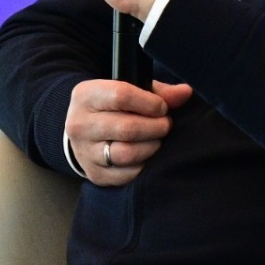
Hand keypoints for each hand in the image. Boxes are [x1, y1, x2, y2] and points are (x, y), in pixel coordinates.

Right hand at [67, 79, 192, 185]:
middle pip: (127, 128)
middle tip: (165, 125)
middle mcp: (79, 124)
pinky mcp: (95, 173)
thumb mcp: (129, 90)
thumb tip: (185, 92)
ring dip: (151, 146)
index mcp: (85, 95)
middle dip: (155, 127)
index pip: (121, 96)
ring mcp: (84, 152)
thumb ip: (158, 91)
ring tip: (157, 139)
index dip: (150, 103)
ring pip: (127, 153)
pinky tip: (147, 155)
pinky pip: (127, 174)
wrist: (84, 129)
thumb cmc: (113, 106)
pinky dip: (144, 165)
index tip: (162, 107)